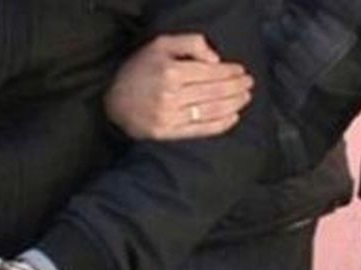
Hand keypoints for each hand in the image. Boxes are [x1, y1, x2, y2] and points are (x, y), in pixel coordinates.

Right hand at [106, 34, 254, 140]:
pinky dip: (220, 125)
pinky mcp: (166, 133)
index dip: (230, 72)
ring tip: (244, 98)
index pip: (210, 72)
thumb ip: (191, 44)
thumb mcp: (160, 45)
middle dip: (236, 87)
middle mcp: (170, 96)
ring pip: (210, 111)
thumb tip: (215, 60)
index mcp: (170, 72)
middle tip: (248, 84)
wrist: (112, 101)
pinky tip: (232, 117)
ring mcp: (168, 117)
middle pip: (214, 92)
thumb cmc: (138, 70)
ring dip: (233, 104)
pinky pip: (199, 130)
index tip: (241, 71)